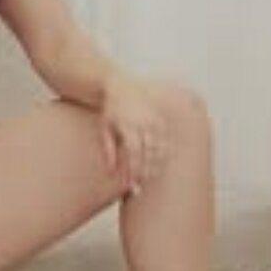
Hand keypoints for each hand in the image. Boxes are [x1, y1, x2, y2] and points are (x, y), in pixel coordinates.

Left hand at [100, 73, 170, 196]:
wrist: (118, 85)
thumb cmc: (109, 110)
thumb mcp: (105, 128)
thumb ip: (109, 149)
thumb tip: (110, 170)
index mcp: (127, 126)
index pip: (133, 155)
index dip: (133, 172)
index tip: (132, 186)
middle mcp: (142, 123)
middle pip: (147, 153)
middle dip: (145, 171)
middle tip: (141, 185)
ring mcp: (152, 119)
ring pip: (158, 146)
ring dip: (156, 162)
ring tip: (151, 175)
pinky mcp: (158, 116)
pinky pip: (164, 136)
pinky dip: (163, 149)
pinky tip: (160, 159)